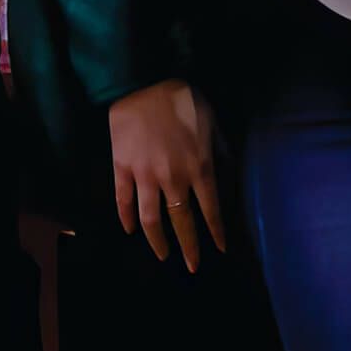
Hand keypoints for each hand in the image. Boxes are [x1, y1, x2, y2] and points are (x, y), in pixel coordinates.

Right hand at [106, 80, 225, 269]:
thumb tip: (228, 174)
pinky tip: (130, 230)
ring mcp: (145, 176)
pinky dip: (126, 218)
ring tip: (162, 256)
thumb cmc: (184, 100)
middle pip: (181, 221)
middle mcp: (173, 178)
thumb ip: (220, 152)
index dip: (216, 232)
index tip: (220, 249)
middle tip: (192, 266)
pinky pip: (123, 200)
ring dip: (157, 241)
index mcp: (199, 167)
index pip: (210, 210)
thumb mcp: (213, 123)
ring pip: (151, 219)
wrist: (144, 83)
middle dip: (188, 247)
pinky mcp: (122, 169)